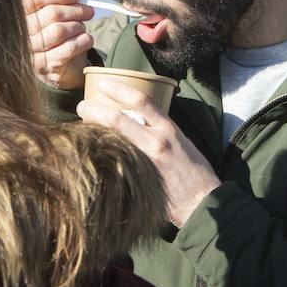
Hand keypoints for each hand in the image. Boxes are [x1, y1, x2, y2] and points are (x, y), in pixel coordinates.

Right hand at [22, 0, 94, 88]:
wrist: (56, 65)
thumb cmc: (53, 31)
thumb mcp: (48, 6)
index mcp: (19, 13)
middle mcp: (20, 32)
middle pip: (52, 14)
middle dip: (76, 10)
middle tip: (88, 12)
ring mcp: (30, 50)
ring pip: (60, 31)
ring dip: (78, 26)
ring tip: (81, 28)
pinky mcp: (43, 65)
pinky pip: (68, 48)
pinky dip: (82, 41)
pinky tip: (86, 39)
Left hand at [77, 79, 220, 226]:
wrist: (205, 204)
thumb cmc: (196, 172)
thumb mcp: (182, 143)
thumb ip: (161, 132)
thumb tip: (140, 123)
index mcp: (169, 129)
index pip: (141, 101)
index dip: (119, 89)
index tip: (103, 83)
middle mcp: (157, 142)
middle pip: (118, 119)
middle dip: (95, 110)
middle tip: (82, 105)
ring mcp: (146, 162)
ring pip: (113, 141)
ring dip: (93, 132)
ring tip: (81, 128)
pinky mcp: (139, 181)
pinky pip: (116, 164)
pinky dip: (102, 155)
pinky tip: (92, 155)